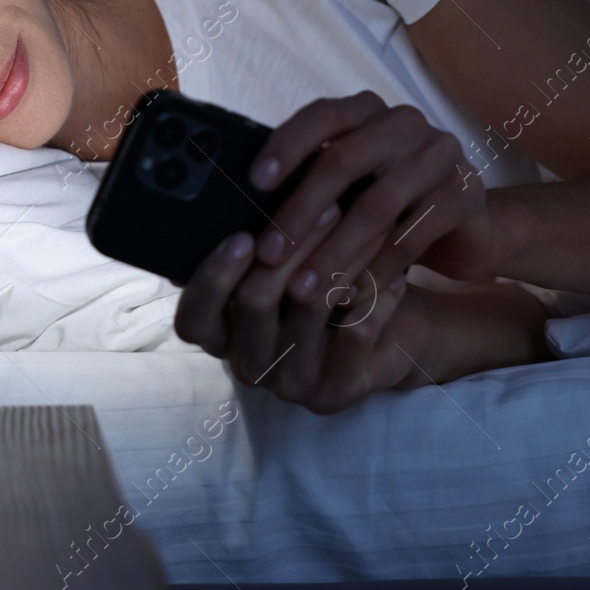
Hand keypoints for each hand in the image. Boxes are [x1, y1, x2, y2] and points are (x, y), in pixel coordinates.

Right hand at [173, 228, 411, 413]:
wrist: (392, 338)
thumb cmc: (326, 286)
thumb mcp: (287, 264)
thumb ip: (262, 244)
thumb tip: (247, 196)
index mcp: (222, 334)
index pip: (195, 318)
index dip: (213, 278)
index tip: (243, 238)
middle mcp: (248, 364)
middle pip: (254, 303)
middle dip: (291, 247)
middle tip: (326, 207)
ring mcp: (289, 384)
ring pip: (309, 309)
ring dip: (341, 258)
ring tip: (367, 222)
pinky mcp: (333, 393)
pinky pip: (355, 332)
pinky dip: (376, 294)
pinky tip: (394, 268)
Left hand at [248, 91, 495, 305]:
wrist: (468, 226)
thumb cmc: (389, 206)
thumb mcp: (350, 186)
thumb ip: (311, 183)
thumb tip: (242, 213)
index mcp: (368, 111)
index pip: (322, 116)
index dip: (287, 146)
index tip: (254, 182)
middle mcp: (404, 123)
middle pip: (344, 161)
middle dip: (300, 212)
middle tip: (268, 254)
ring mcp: (439, 155)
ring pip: (377, 205)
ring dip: (333, 252)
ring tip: (302, 289)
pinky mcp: (464, 193)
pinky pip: (412, 236)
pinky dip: (375, 272)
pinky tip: (348, 299)